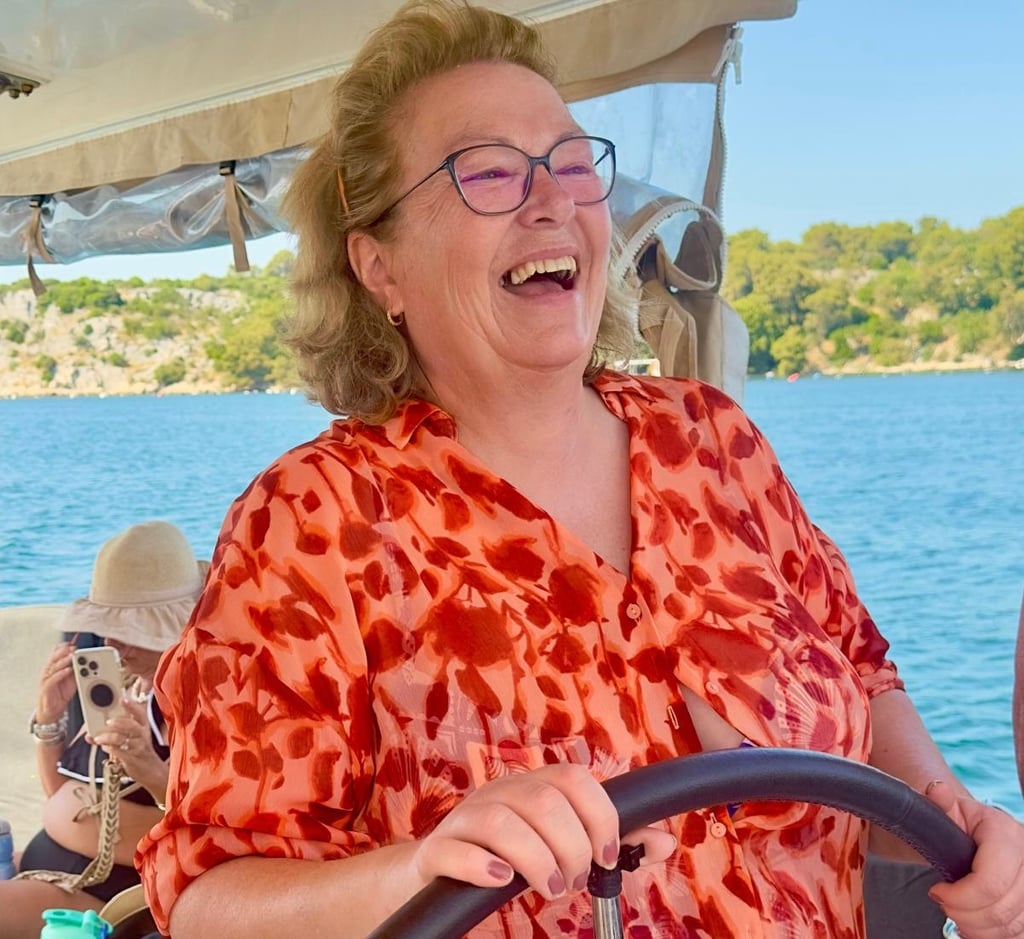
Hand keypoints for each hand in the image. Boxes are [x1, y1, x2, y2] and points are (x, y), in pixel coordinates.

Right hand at [36, 640, 77, 724]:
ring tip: (73, 655)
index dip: (66, 646)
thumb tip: (90, 659)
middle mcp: (49, 671)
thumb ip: (79, 668)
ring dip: (64, 660)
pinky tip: (68, 670)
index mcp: (55, 666)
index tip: (76, 640)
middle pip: (55, 656)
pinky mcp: (46, 688)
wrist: (52, 710)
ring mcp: (46, 679)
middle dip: (65, 650)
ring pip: (54, 666)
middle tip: (75, 646)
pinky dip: (60, 673)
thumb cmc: (61, 692)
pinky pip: (52, 679)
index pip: (57, 652)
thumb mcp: (73, 678)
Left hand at [91, 697, 164, 790]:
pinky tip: (104, 747)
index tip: (122, 700)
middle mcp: (142, 735)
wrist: (152, 771)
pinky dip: (109, 748)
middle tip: (106, 722)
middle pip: (130, 724)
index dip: (131, 706)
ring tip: (98, 739)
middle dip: (116, 722)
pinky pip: (118, 751)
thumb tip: (92, 732)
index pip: (139, 713)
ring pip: (121, 738)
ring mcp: (138, 746)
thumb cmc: (139, 752)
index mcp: (143, 727)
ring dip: (107, 737)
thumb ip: (116, 733)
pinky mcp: (133, 758)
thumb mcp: (134, 739)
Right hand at [411, 763, 676, 900]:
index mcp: (529, 786)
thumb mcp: (559, 846)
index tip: (607, 856)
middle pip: (542, 801)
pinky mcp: (436, 853)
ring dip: (536, 859)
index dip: (598, 814)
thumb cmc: (509, 857)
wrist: (437, 872)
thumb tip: (667, 841)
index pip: (571, 777)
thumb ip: (610, 842)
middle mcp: (497, 793)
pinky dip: (481, 866)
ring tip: (550, 889)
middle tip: (574, 881)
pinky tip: (501, 881)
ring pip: (501, 822)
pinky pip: (454, 849)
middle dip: (570, 847)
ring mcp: (464, 820)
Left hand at [926, 781, 1023, 936]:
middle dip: (964, 914)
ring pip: (1011, 926)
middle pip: (1000, 909)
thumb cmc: (957, 822)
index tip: (937, 891)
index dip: (959, 896)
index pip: (990, 884)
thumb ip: (939, 803)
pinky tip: (975, 923)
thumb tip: (938, 789)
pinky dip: (993, 934)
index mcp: (1007, 833)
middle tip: (944, 905)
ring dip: (978, 927)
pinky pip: (1018, 933)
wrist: (974, 832)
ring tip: (957, 914)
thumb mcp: (946, 810)